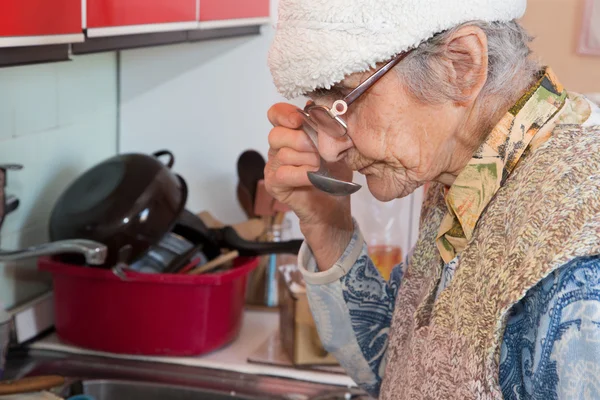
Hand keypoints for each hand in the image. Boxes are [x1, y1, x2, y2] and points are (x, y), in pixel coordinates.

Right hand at [265, 103, 353, 267]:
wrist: (333, 210)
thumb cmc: (333, 177)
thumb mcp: (337, 149)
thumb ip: (329, 130)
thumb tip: (326, 111)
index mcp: (290, 135)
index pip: (276, 115)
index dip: (284, 114)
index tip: (299, 119)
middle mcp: (278, 149)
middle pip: (276, 134)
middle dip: (300, 139)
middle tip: (319, 149)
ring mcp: (274, 167)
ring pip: (281, 154)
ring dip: (306, 158)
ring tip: (321, 166)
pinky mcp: (274, 185)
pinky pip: (283, 174)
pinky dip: (301, 174)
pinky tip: (314, 176)